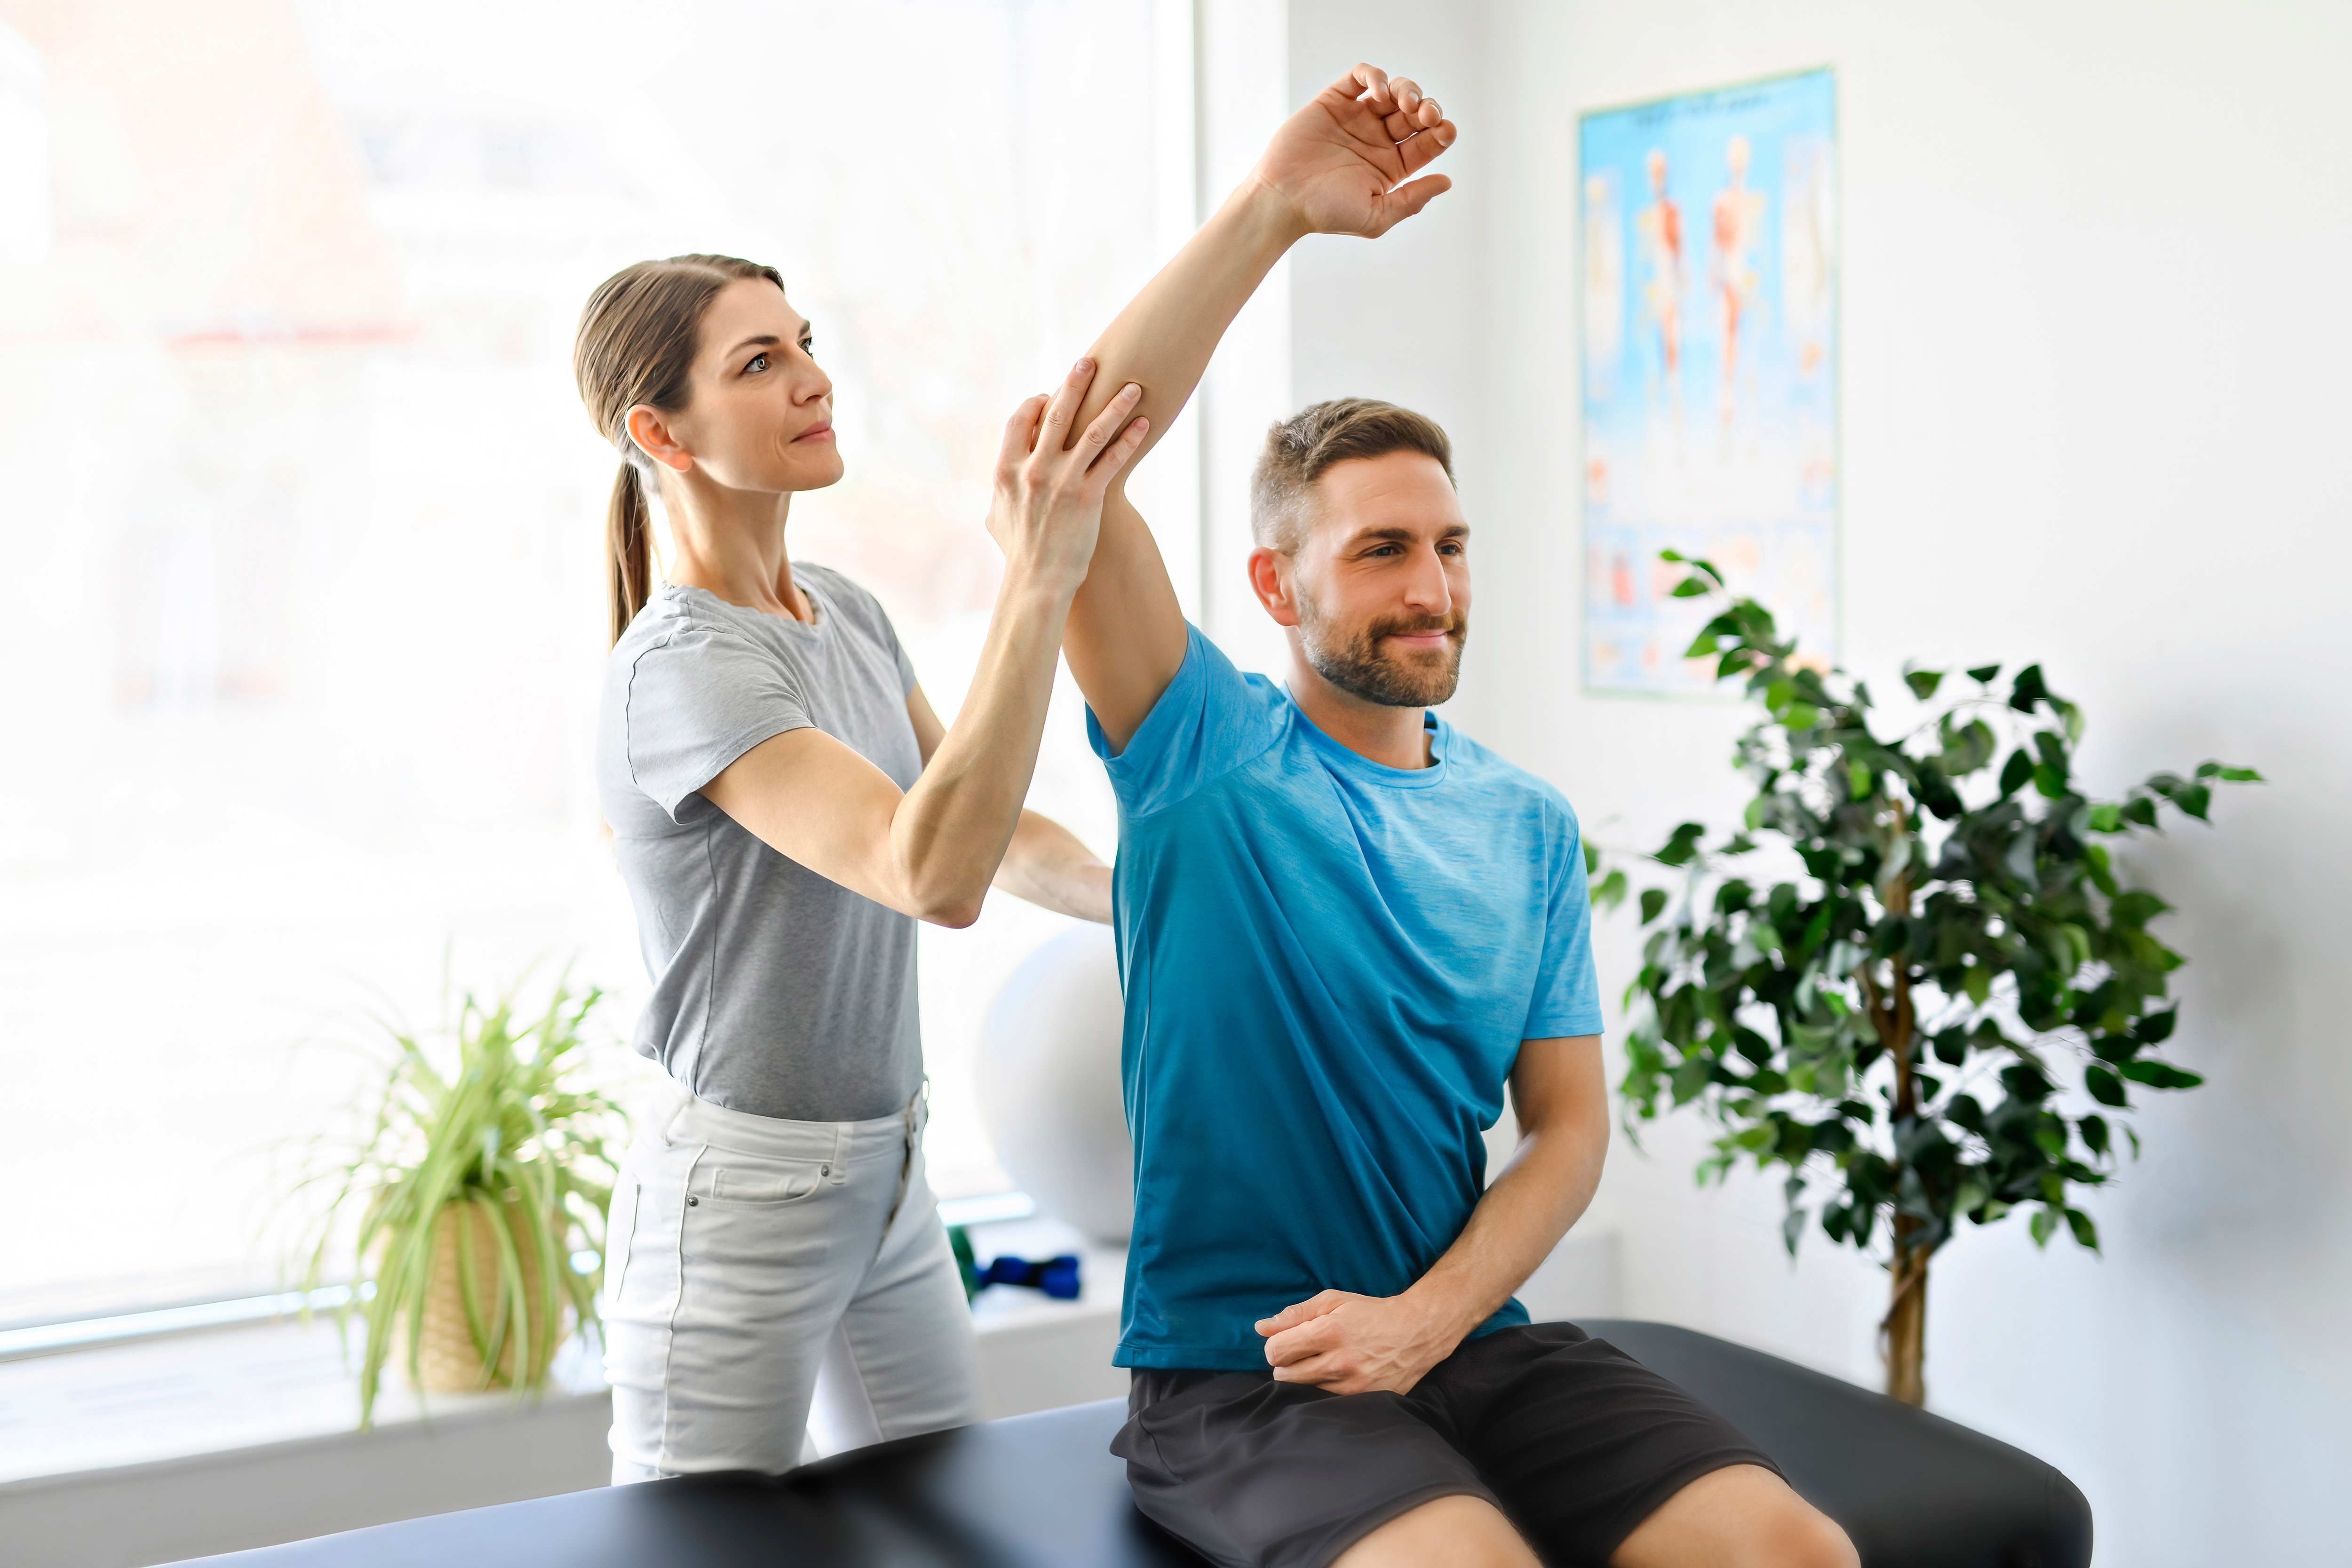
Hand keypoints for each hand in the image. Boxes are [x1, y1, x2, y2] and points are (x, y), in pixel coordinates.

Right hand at [986, 358, 1147, 587]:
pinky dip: (1130, 438)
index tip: (1048, 395)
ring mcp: (1063, 481)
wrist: (1038, 581)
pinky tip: (1144, 423)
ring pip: (1092, 431)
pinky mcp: (1089, 497)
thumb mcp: (996, 516)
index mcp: (1007, 469)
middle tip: (1090, 362)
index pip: (1020, 420)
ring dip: (1115, 405)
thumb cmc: (1018, 551)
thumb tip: (998, 481)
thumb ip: (999, 490)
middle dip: (1075, 384)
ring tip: (1132, 387)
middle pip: (1057, 414)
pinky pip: (1113, 460)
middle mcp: (1034, 469)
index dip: (1035, 404)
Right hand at [1250, 63, 1456, 239]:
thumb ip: (1412, 200)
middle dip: (1428, 108)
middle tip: (1427, 115)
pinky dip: (1375, 76)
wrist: (1282, 199)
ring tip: (1404, 103)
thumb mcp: (1376, 216)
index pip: (1428, 142)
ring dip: (1407, 90)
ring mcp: (1356, 118)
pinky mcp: (1334, 101)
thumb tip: (1447, 182)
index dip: (1442, 131)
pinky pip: (1360, 76)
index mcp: (1392, 166)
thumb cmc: (1325, 214)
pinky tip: (1379, 92)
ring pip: (1394, 90)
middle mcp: (1377, 139)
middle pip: (1415, 113)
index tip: (1445, 131)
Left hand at [1256, 1289, 1462, 1395]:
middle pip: (1284, 1376)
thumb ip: (1295, 1314)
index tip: (1286, 1341)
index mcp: (1329, 1332)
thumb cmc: (1371, 1313)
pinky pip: (1324, 1403)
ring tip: (1320, 1363)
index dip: (1275, 1346)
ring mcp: (1352, 1386)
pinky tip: (1333, 1377)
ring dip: (1303, 1379)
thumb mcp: (1333, 1300)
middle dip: (1286, 1364)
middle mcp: (1339, 1363)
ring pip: (1302, 1392)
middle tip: (1302, 1353)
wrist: (1417, 1332)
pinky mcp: (1362, 1401)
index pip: (1276, 1352)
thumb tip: (1261, 1328)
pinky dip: (1322, 1391)